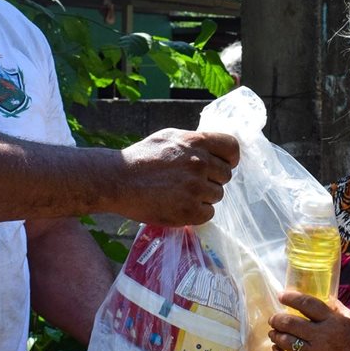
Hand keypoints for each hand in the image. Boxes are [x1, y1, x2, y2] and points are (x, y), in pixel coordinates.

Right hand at [117, 129, 239, 225]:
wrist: (117, 180)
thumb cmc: (140, 157)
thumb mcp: (169, 137)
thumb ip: (194, 142)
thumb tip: (213, 150)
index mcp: (196, 142)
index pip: (232, 148)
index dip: (229, 158)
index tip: (221, 164)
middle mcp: (199, 163)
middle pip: (226, 175)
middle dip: (212, 179)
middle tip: (191, 182)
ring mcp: (195, 188)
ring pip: (217, 195)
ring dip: (204, 197)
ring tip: (181, 193)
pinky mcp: (189, 210)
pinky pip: (208, 213)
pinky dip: (197, 212)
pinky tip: (179, 206)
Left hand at [268, 292, 349, 350]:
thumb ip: (334, 307)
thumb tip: (320, 294)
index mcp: (333, 321)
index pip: (306, 304)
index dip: (291, 297)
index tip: (281, 295)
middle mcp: (322, 337)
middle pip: (290, 323)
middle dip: (277, 319)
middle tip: (274, 319)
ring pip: (285, 342)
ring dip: (275, 335)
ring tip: (274, 333)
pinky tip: (277, 349)